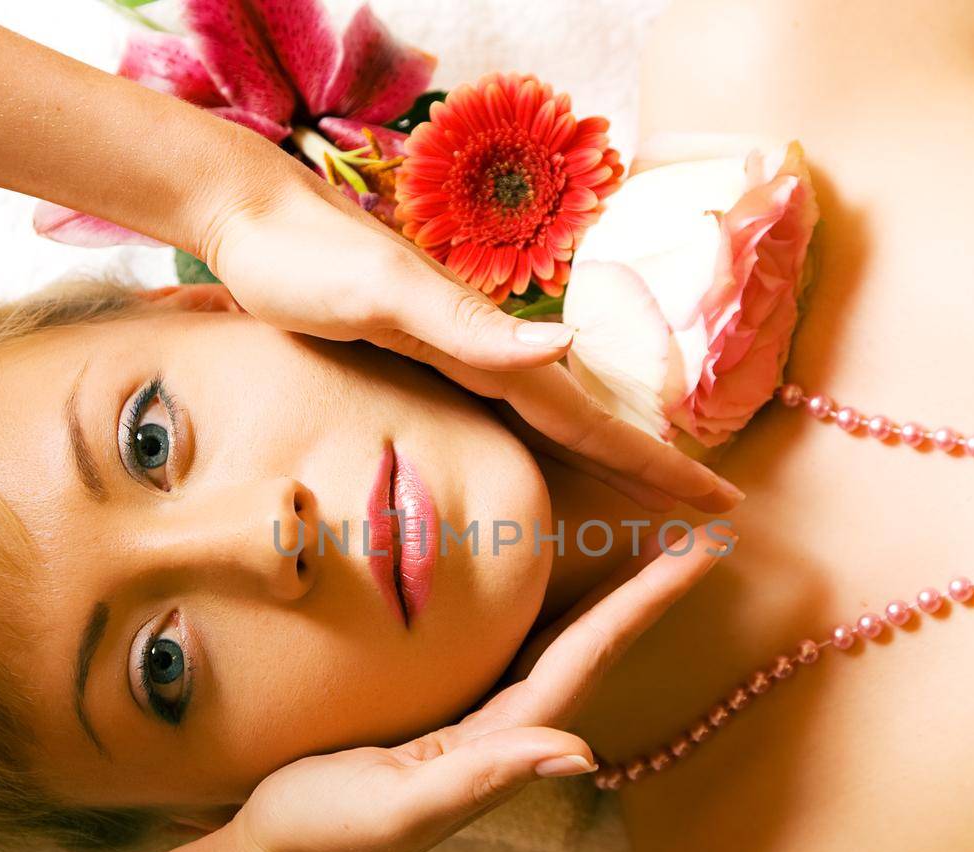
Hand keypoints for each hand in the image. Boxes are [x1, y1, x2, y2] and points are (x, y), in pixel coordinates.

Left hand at [197, 152, 743, 514]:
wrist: (254, 219)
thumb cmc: (306, 258)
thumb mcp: (381, 289)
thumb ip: (468, 322)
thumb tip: (565, 346)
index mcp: (489, 348)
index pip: (589, 419)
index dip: (654, 465)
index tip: (719, 502)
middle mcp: (486, 353)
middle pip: (587, 422)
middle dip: (652, 467)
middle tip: (716, 509)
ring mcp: (459, 355)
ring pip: (553, 418)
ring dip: (609, 454)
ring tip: (656, 489)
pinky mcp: (424, 359)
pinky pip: (507, 414)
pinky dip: (547, 440)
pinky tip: (548, 452)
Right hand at [220, 525, 733, 851]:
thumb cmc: (325, 835)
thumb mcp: (401, 809)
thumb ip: (486, 779)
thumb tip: (582, 751)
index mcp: (501, 741)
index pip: (589, 655)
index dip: (646, 600)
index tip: (702, 548)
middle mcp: (503, 730)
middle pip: (593, 646)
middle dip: (649, 591)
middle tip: (703, 532)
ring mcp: (476, 723)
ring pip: (561, 647)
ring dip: (613, 601)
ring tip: (655, 553)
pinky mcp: (441, 714)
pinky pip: (515, 651)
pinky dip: (552, 616)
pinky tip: (555, 593)